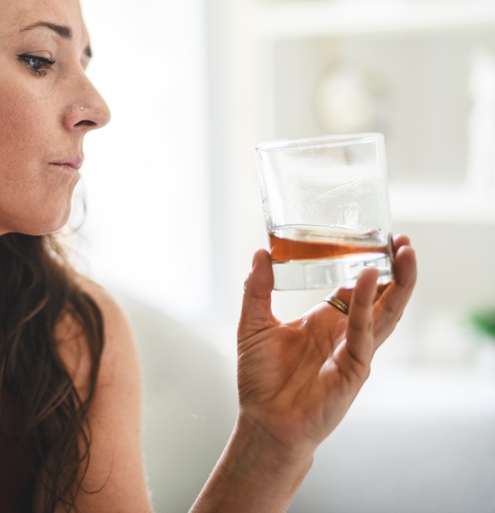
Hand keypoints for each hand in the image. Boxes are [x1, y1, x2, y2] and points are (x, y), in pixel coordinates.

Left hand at [235, 235, 416, 457]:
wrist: (263, 420)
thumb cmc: (260, 378)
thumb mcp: (253, 324)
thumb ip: (257, 288)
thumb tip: (261, 252)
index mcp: (326, 321)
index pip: (356, 286)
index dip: (368, 262)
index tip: (378, 237)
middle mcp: (346, 334)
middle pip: (381, 296)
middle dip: (396, 268)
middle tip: (402, 239)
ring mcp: (354, 351)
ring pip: (385, 312)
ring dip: (398, 282)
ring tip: (404, 253)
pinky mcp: (354, 369)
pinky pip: (363, 333)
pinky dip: (365, 306)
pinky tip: (368, 279)